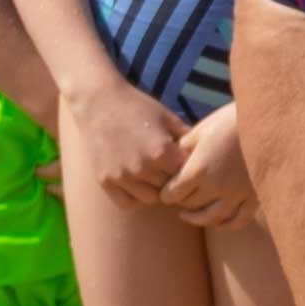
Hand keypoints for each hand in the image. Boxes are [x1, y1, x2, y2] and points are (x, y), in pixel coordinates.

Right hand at [58, 73, 192, 214]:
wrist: (98, 102)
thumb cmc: (137, 107)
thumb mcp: (168, 118)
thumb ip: (187, 138)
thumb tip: (205, 154)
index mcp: (162, 152)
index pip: (186, 174)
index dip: (188, 169)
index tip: (184, 162)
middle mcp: (142, 167)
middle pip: (170, 188)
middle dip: (172, 179)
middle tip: (168, 168)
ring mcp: (122, 176)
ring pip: (151, 199)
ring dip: (155, 190)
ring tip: (153, 175)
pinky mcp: (105, 181)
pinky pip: (127, 203)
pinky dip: (134, 197)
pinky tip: (136, 183)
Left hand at [160, 103, 255, 231]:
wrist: (269, 121)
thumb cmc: (232, 120)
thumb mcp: (203, 129)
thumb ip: (185, 147)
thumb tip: (174, 159)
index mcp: (198, 169)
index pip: (172, 194)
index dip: (166, 193)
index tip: (166, 190)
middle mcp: (215, 187)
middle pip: (189, 205)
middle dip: (181, 202)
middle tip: (179, 198)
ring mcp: (236, 195)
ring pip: (211, 219)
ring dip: (197, 219)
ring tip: (190, 215)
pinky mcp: (254, 198)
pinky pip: (237, 220)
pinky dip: (225, 224)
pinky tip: (218, 220)